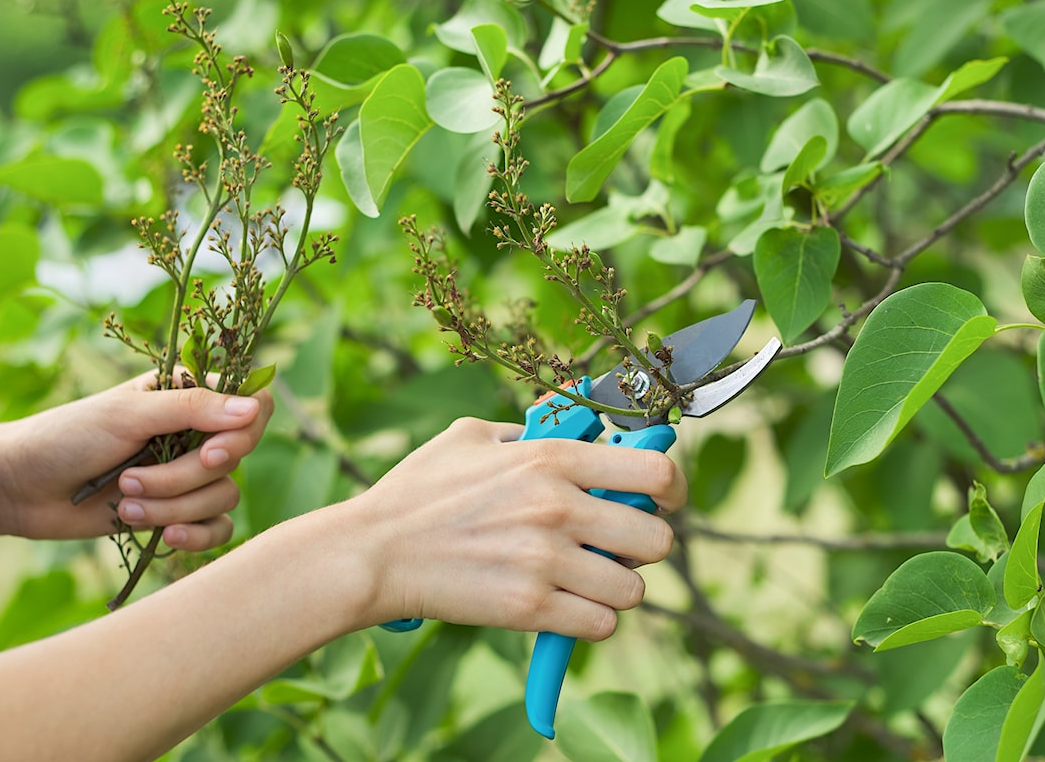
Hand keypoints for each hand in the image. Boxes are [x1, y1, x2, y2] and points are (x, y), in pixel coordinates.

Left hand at [0, 373, 272, 550]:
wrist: (21, 489)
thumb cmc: (67, 437)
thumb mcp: (129, 415)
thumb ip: (193, 408)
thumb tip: (254, 409)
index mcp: (188, 395)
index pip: (253, 407)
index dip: (242, 434)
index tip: (209, 453)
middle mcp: (196, 432)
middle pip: (235, 458)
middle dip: (184, 479)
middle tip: (134, 479)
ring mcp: (188, 474)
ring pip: (222, 497)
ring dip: (171, 507)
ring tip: (122, 503)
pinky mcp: (178, 513)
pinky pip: (217, 529)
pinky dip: (192, 536)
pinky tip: (162, 537)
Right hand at [350, 418, 685, 640]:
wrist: (372, 553)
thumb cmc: (417, 491)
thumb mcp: (472, 436)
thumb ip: (531, 428)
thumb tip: (574, 418)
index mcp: (551, 459)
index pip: (654, 472)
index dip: (671, 490)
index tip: (663, 501)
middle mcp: (557, 507)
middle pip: (657, 539)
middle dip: (643, 548)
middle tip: (615, 548)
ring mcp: (545, 561)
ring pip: (632, 589)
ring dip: (614, 588)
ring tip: (584, 580)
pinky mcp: (529, 608)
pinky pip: (600, 625)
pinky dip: (589, 621)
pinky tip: (564, 608)